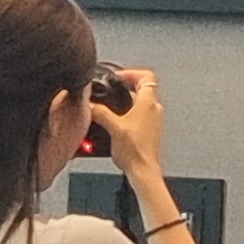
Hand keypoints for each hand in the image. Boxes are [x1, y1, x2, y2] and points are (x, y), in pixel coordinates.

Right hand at [93, 64, 169, 181]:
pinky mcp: (149, 130)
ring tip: (111, 102)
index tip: (118, 76)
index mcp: (148, 103)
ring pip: (141, 101)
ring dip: (126, 99)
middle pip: (143, 87)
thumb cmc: (135, 152)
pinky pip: (139, 114)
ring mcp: (153, 120)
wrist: (143, 171)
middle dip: (126, 85)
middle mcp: (154, 109)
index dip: (131, 72)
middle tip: (112, 87)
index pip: (146, 76)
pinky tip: (115, 119)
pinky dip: (128, 111)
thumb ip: (100, 112)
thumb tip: (89, 104)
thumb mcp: (113, 128)